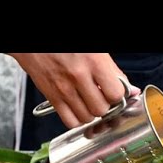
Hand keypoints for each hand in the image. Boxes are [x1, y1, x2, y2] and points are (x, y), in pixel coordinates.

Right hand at [10, 53, 138, 128]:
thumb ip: (113, 71)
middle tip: (100, 97)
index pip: (115, 94)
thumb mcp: (95, 50)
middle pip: (101, 109)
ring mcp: (64, 88)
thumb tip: (130, 90)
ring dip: (90, 113)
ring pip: (87, 118)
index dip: (117, 96)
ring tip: (88, 102)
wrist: (33, 41)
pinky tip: (77, 108)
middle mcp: (78, 76)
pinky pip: (69, 121)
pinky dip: (76, 119)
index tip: (114, 92)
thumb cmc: (64, 43)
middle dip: (104, 106)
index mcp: (93, 61)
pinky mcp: (51, 97)